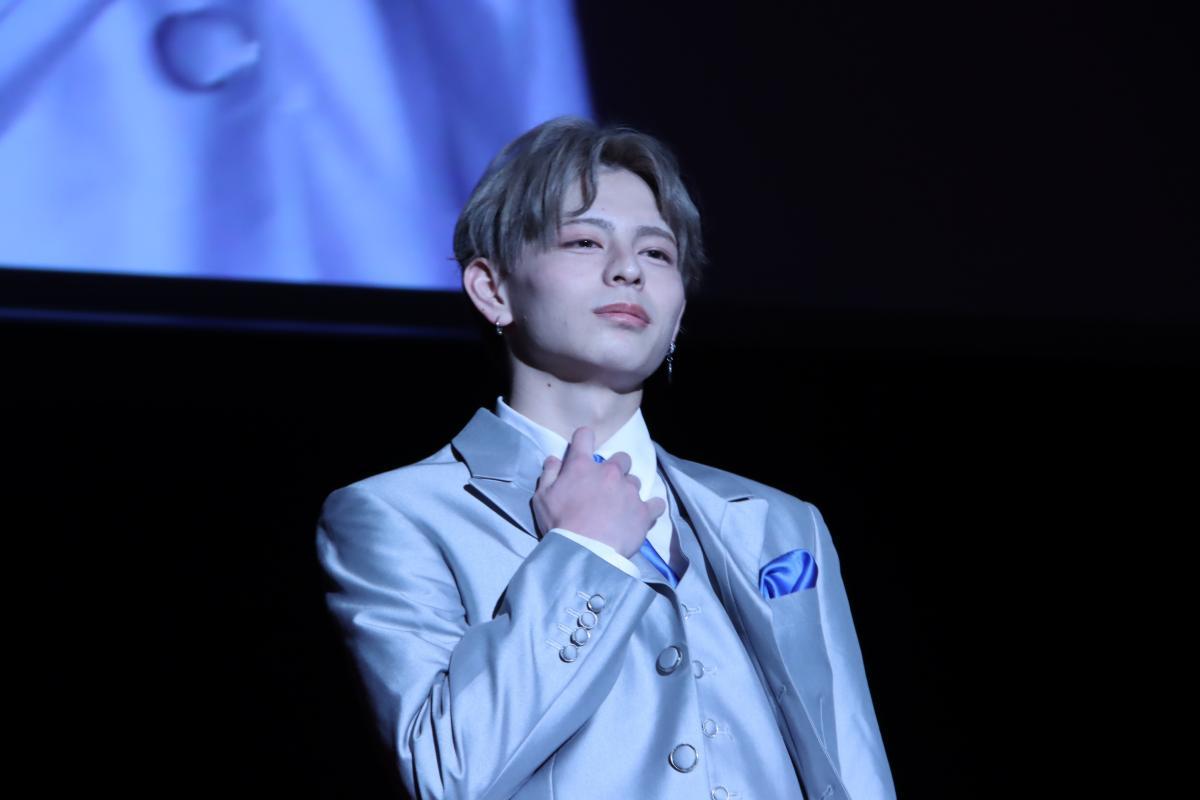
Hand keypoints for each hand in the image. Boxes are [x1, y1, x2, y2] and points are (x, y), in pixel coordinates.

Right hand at [531, 426, 666, 558]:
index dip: (584, 439)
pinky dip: (651, 508)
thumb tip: (554, 458)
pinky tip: (643, 516)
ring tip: (620, 508)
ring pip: (635, 481)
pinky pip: (656, 504)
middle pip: (621, 458)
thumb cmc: (559, 524)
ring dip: (628, 490)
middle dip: (616, 468)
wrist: (583, 552)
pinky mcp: (644, 511)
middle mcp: (610, 472)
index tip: (583, 449)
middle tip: (606, 486)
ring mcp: (629, 490)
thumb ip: (549, 474)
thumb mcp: (542, 498)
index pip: (585, 436)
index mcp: (582, 466)